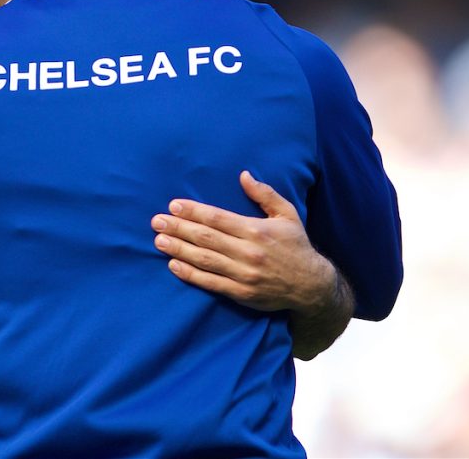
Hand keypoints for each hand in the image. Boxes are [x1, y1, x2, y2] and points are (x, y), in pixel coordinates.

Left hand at [150, 171, 335, 313]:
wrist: (312, 286)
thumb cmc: (296, 246)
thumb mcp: (288, 214)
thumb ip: (265, 194)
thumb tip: (244, 175)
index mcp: (257, 230)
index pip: (218, 218)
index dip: (194, 211)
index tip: (174, 205)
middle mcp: (248, 252)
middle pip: (206, 238)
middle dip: (179, 228)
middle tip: (156, 221)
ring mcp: (244, 274)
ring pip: (205, 260)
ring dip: (179, 249)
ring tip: (159, 241)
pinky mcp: (242, 293)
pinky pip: (211, 283)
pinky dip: (191, 274)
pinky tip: (174, 265)